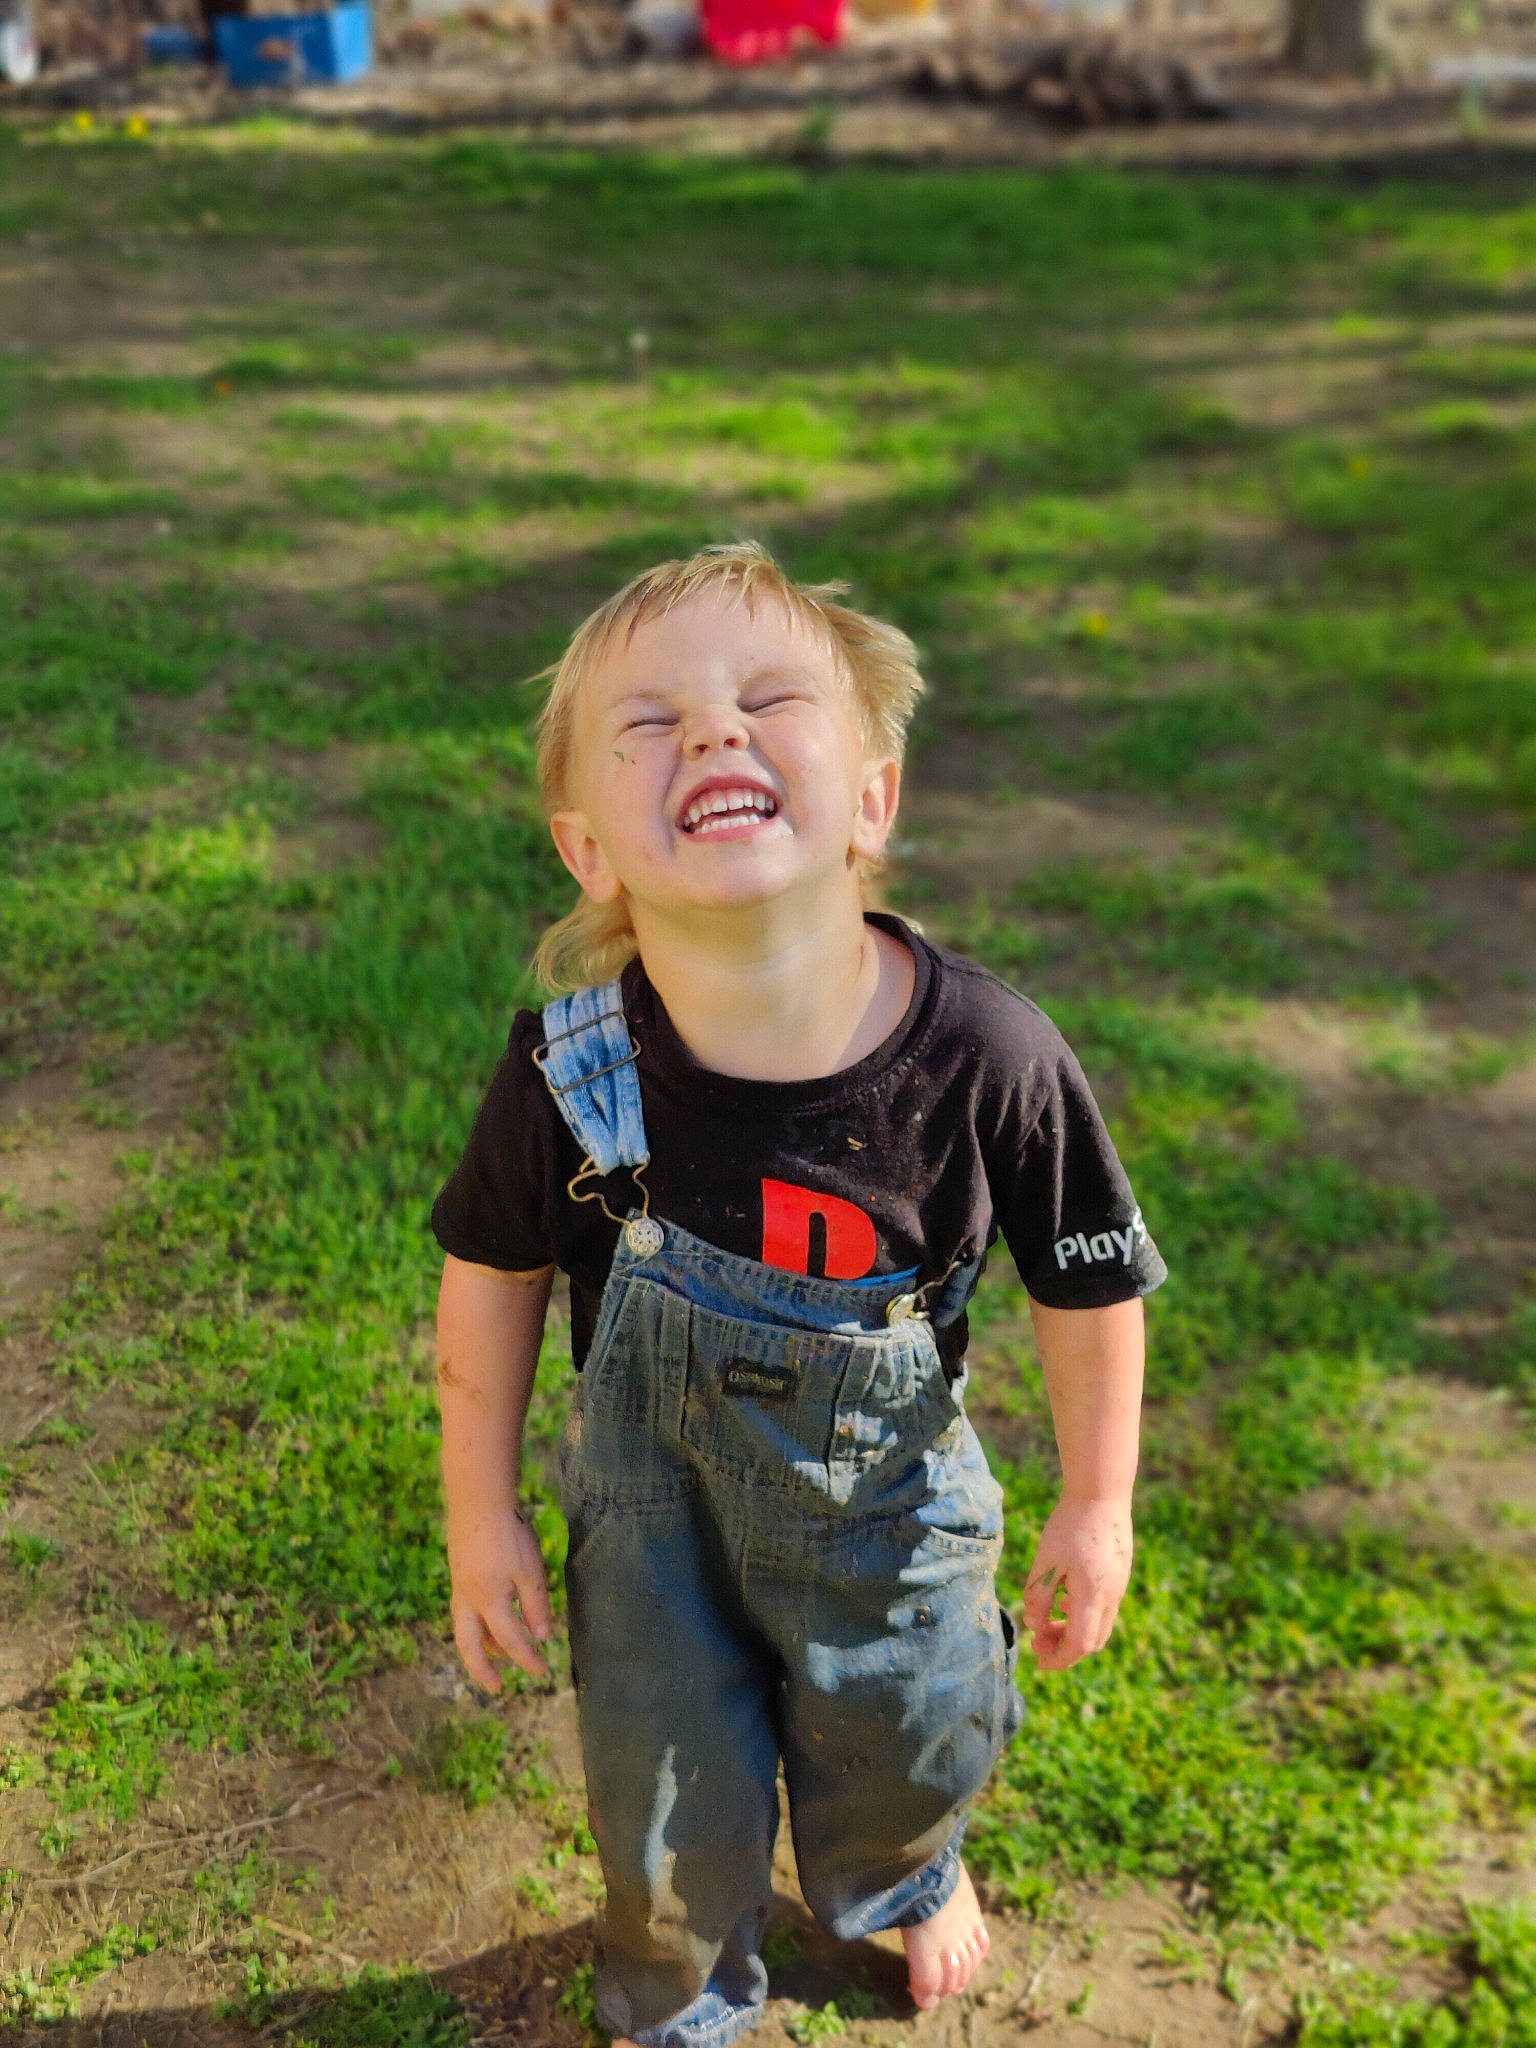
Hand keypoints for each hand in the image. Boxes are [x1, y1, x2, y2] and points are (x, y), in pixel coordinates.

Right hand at [448, 1504, 554, 1688]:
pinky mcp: (458, 1572)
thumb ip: (536, 1605)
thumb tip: (542, 1637)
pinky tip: (488, 1618)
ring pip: (464, 1628)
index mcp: (490, 1602)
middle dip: (482, 1670)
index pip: (512, 1641)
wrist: (477, 1500)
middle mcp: (469, 1600)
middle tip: (495, 1688)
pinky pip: (464, 1610)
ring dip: (480, 1646)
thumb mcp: (530, 1570)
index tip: (542, 1671)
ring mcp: (460, 1586)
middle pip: (470, 1646)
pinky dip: (475, 1624)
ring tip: (497, 1655)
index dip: (528, 1659)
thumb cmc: (509, 1533)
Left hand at [1021, 1495, 1132, 1671]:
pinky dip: (1083, 1614)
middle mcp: (1112, 1596)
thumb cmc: (1070, 1525)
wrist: (1101, 1493)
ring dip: (1074, 1631)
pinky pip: (1104, 1607)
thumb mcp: (1046, 1561)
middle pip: (1092, 1640)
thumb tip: (1033, 1625)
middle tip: (1038, 1643)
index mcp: (1093, 1595)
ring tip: (1048, 1621)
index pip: (1079, 1644)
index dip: (1059, 1658)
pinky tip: (1064, 1599)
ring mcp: (1119, 1585)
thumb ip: (1039, 1596)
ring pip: (1100, 1625)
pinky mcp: (1119, 1574)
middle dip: (1065, 1649)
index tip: (1038, 1660)